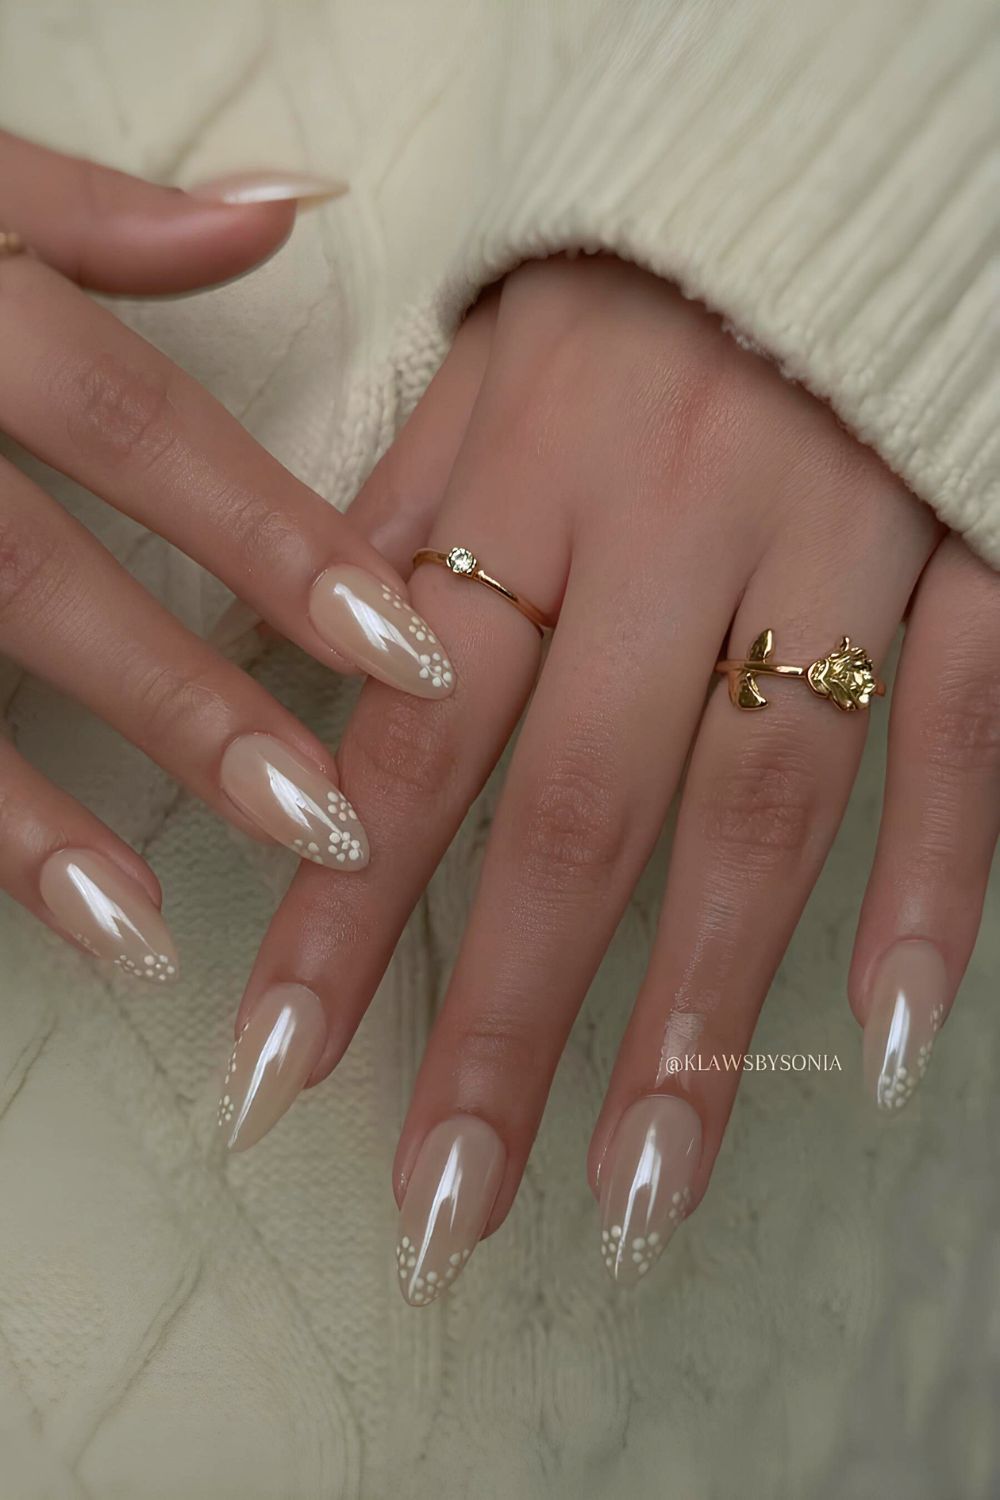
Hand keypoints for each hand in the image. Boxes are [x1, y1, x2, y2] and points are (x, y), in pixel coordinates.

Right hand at [0, 131, 457, 980]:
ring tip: (145, 931)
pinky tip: (31, 907)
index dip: (273, 541)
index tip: (403, 649)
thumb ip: (106, 214)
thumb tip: (285, 209)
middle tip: (322, 818)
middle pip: (31, 579)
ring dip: (28, 824)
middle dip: (180, 704)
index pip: (138, 429)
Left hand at [229, 256, 997, 1300]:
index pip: (406, 741)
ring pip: (759, 807)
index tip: (277, 1075)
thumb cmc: (631, 289)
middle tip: (442, 1209)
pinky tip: (877, 1046)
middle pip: (573, 811)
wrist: (823, 169)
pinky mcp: (971, 556)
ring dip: (695, 1009)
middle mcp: (670, 531)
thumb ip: (396, 532)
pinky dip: (932, 887)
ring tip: (637, 1189)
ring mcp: (837, 550)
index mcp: (527, 480)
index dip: (335, 915)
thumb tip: (289, 686)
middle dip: (501, 1024)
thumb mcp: (484, 373)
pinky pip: (964, 733)